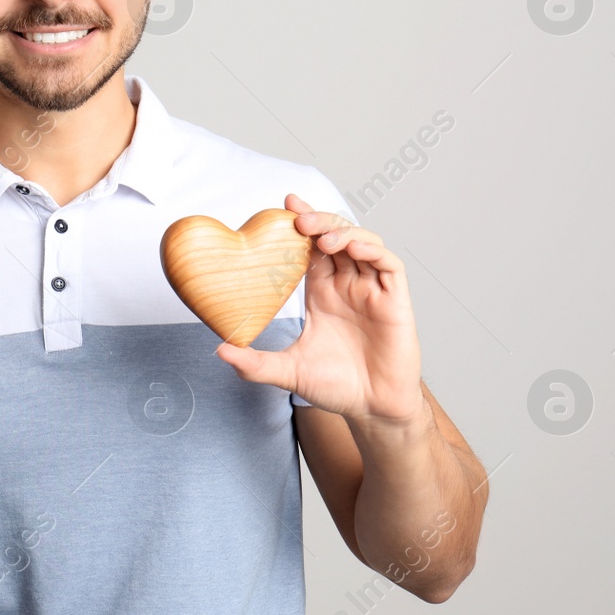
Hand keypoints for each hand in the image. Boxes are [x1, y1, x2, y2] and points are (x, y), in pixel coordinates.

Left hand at [214, 193, 424, 426]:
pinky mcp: (395, 302)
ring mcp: (372, 292)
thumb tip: (219, 349)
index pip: (312, 247)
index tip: (284, 205)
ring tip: (322, 238)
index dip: (302, 224)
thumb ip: (255, 363)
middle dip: (319, 221)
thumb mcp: (288, 371)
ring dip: (344, 232)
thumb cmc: (335, 388)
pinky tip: (353, 249)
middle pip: (336, 236)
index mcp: (322, 293)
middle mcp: (347, 286)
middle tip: (298, 218)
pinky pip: (389, 265)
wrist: (371, 410)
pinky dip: (373, 251)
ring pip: (363, 244)